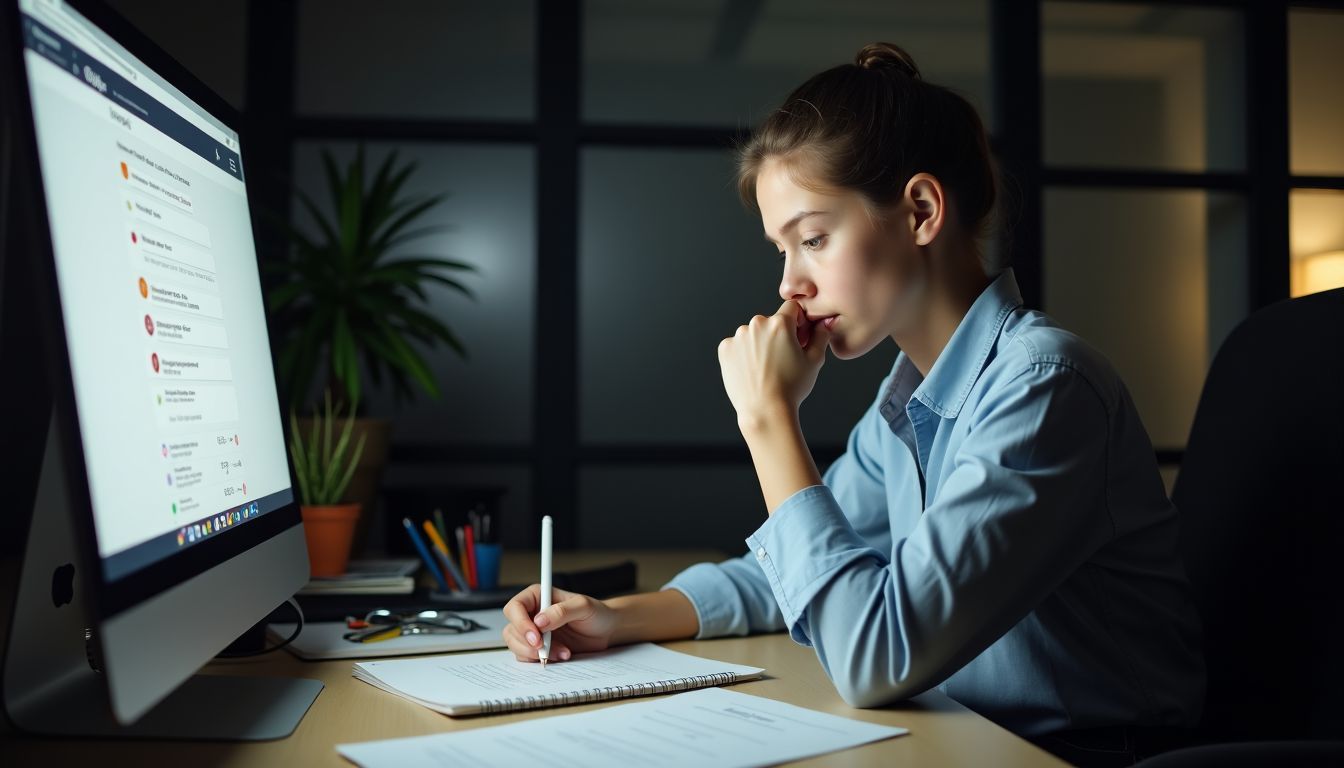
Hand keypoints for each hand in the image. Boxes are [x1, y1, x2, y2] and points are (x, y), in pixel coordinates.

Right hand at [501, 583, 617, 662]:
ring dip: (536, 654)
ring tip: (561, 653)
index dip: (520, 623)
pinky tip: (562, 655)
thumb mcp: (583, 606)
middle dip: (526, 643)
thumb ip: (562, 611)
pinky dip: (542, 660)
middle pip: (512, 629)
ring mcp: (534, 632)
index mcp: (538, 596)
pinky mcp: (539, 648)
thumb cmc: (596, 613)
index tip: (535, 636)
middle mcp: (532, 614)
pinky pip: (528, 657)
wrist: (607, 631)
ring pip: (516, 645)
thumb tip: (539, 622)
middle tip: (544, 650)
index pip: (515, 607)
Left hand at [717, 300, 830, 428]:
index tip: (798, 337)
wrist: (764, 411)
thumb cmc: (791, 388)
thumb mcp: (814, 361)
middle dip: (778, 335)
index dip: (798, 322)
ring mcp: (738, 336)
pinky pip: (737, 345)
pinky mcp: (725, 349)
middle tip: (783, 358)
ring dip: (759, 343)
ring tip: (766, 368)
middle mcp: (756, 324)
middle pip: (771, 322)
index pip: (792, 308)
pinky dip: (744, 354)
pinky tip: (752, 370)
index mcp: (780, 323)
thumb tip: (823, 323)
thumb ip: (821, 336)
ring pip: (753, 334)